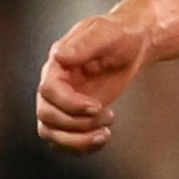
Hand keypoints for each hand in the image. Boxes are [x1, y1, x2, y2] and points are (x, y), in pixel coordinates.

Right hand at [34, 8, 153, 153]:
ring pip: (51, 133)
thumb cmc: (119, 34)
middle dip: (77, 124)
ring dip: (77, 140)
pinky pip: (65, 140)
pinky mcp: (75, 115)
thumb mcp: (105, 32)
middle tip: (109, 116)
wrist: (131, 44)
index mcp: (57, 65)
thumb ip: (83, 44)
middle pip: (47, 116)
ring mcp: (63, 103)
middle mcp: (54, 86)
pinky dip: (82, 146)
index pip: (48, 92)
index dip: (70, 104)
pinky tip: (102, 138)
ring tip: (105, 134)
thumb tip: (59, 57)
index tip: (98, 106)